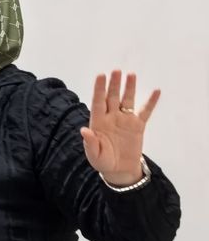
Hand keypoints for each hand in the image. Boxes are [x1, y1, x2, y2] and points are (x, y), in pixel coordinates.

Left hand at [81, 70, 159, 186]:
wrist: (119, 170)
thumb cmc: (103, 162)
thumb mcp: (94, 154)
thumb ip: (90, 142)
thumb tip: (84, 130)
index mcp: (98, 123)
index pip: (98, 102)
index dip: (99, 89)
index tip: (101, 75)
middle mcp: (111, 118)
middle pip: (112, 97)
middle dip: (114, 84)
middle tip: (116, 71)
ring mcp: (125, 120)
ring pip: (127, 100)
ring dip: (129, 88)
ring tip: (131, 74)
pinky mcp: (138, 126)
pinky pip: (145, 111)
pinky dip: (151, 102)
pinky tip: (156, 91)